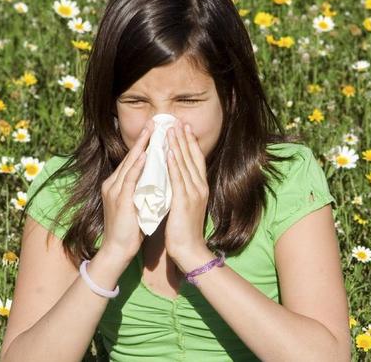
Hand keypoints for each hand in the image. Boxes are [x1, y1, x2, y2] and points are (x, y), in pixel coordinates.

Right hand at [99, 120, 153, 261]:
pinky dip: (137, 166)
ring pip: (130, 164)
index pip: (134, 160)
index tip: (157, 130)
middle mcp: (113, 183)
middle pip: (131, 157)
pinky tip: (145, 155)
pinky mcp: (119, 200)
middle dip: (144, 139)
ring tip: (153, 131)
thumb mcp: (137, 203)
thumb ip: (143, 189)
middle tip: (156, 122)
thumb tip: (157, 177)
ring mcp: (115, 190)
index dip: (145, 144)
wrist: (117, 250)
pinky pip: (129, 179)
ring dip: (142, 146)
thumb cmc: (130, 229)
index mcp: (118, 184)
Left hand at [163, 119, 210, 269]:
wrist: (189, 250)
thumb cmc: (185, 231)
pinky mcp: (184, 201)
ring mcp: (193, 193)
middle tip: (178, 121)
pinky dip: (174, 163)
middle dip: (185, 138)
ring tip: (172, 129)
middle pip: (193, 157)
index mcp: (201, 188)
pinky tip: (169, 152)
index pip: (197, 160)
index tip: (185, 127)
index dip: (191, 143)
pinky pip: (178, 178)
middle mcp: (200, 187)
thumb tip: (176, 177)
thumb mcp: (186, 205)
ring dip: (178, 145)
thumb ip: (183, 190)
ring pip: (185, 164)